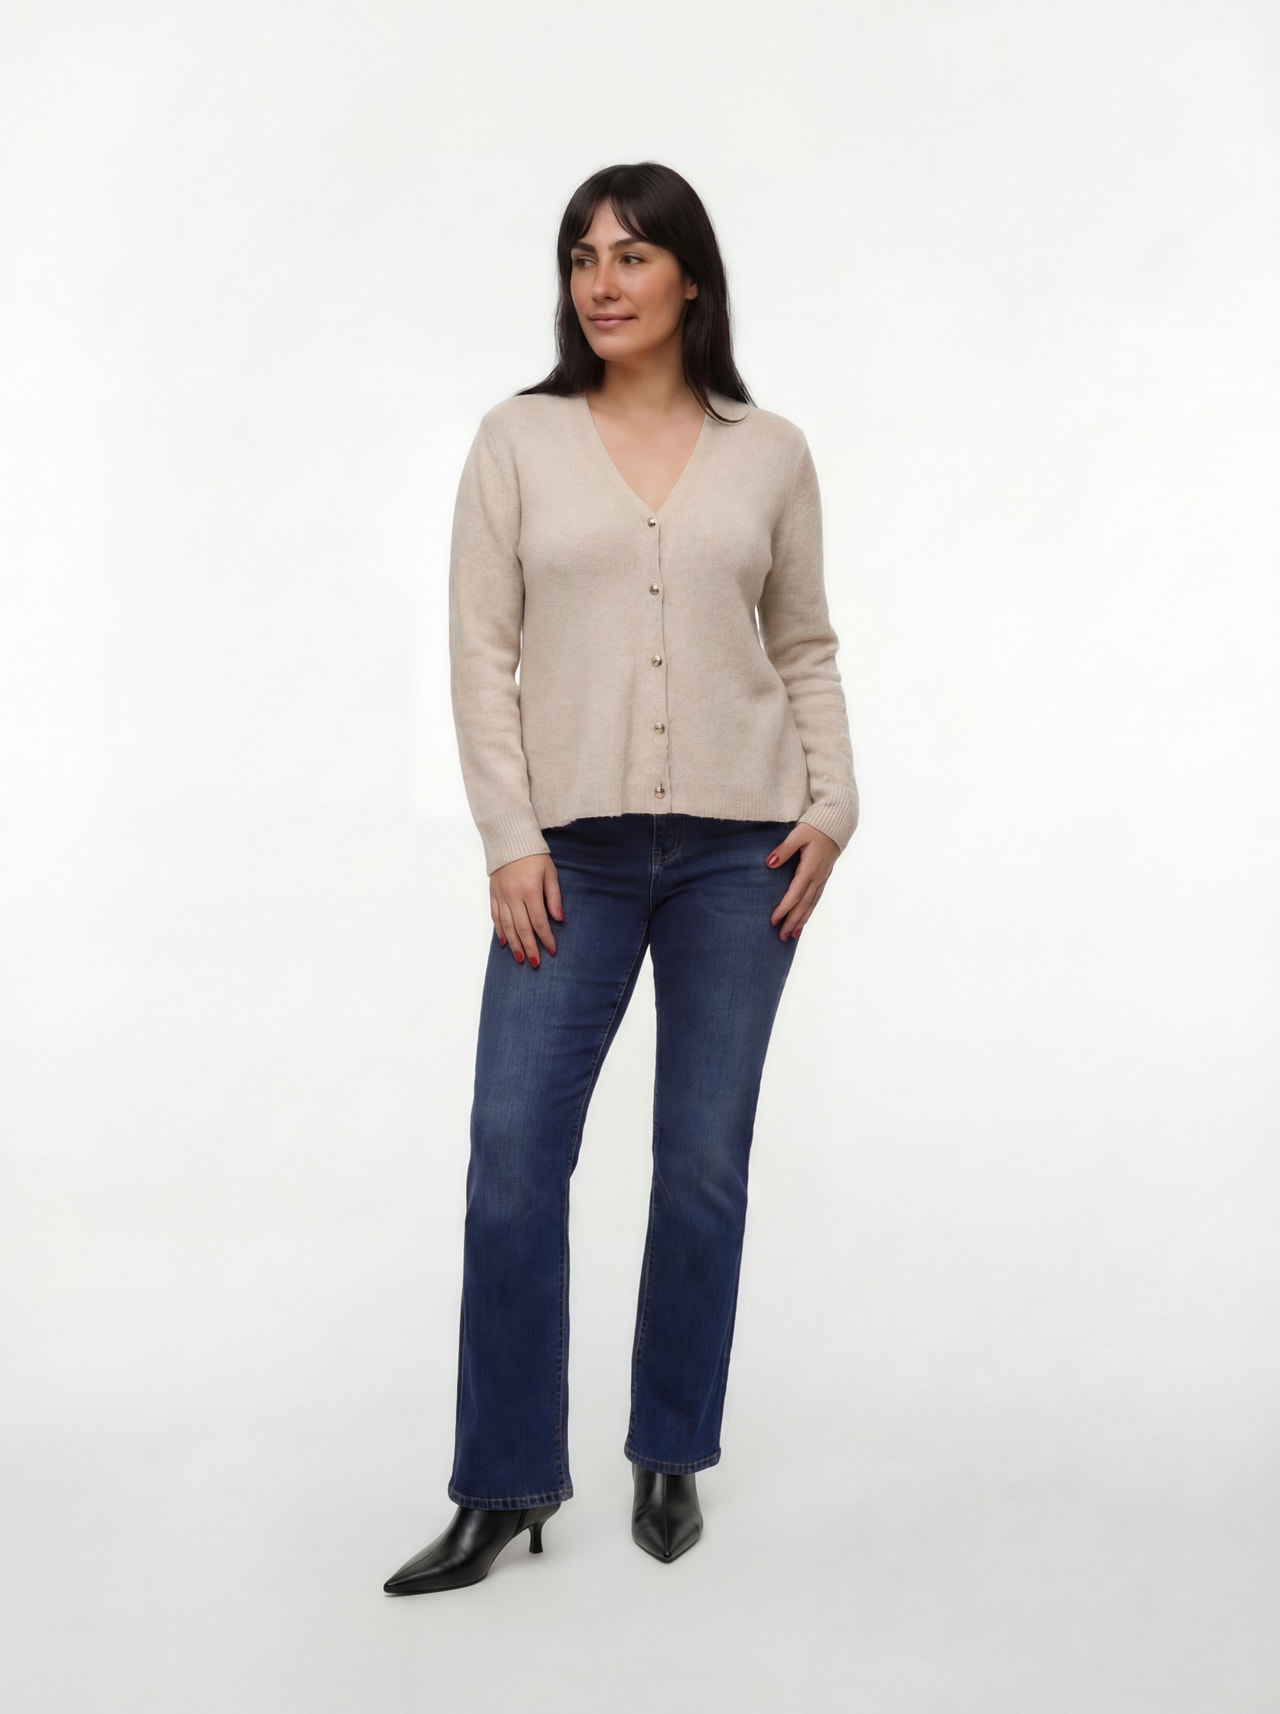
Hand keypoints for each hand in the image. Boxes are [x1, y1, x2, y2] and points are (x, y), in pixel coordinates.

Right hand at [491, 853, 563, 967]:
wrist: (509, 839)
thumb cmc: (534, 856)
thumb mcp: (550, 873)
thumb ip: (554, 896)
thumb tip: (559, 918)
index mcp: (530, 890)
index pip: (539, 920)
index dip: (546, 937)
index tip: (552, 950)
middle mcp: (514, 895)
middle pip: (522, 928)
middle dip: (530, 947)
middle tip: (535, 962)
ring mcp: (501, 896)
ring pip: (507, 926)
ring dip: (515, 944)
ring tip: (521, 958)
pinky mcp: (493, 894)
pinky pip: (496, 917)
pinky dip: (500, 931)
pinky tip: (505, 943)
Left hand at [766, 823, 840, 940]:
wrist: (837, 823)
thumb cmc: (815, 826)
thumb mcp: (798, 834)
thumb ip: (783, 849)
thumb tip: (769, 863)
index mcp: (809, 868)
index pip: (795, 894)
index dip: (784, 909)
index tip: (773, 921)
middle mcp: (817, 877)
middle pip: (803, 904)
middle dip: (792, 921)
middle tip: (781, 937)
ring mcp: (822, 878)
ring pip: (811, 904)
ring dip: (802, 920)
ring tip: (792, 935)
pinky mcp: (824, 877)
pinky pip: (816, 898)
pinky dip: (809, 911)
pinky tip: (804, 919)